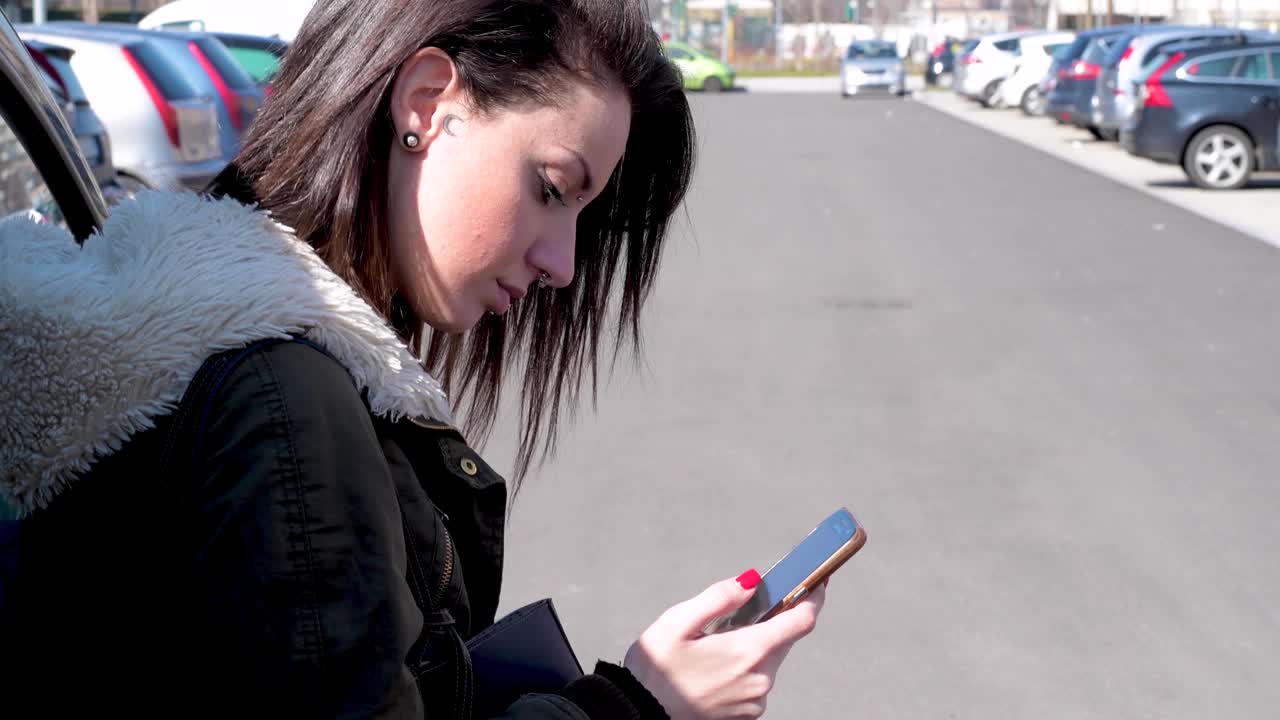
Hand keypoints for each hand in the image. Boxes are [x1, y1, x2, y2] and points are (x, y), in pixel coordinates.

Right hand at [623, 572, 826, 719]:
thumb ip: (718, 598)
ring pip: (771, 659)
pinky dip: (747, 664)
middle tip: (752, 604)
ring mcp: (755, 699)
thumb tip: (751, 580)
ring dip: (757, 642)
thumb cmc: (654, 671)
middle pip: (785, 638)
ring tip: (719, 639)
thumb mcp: (677, 623)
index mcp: (747, 651)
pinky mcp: (748, 713)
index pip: (801, 620)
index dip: (813, 596)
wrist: (641, 715)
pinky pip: (758, 679)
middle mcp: (759, 678)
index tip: (818, 579)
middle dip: (775, 618)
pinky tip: (718, 662)